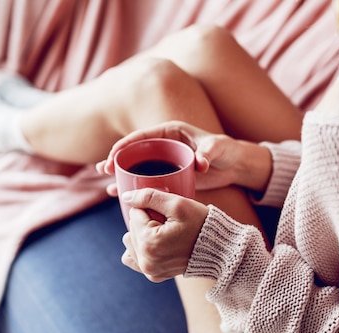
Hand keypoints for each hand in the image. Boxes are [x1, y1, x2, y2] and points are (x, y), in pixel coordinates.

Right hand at [95, 121, 246, 191]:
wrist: (234, 164)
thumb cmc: (226, 150)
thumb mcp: (217, 148)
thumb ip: (208, 153)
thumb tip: (200, 163)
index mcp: (169, 132)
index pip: (141, 137)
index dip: (124, 145)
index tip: (113, 156)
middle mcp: (163, 145)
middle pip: (134, 151)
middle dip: (116, 159)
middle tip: (103, 169)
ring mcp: (164, 161)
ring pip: (137, 166)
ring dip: (120, 173)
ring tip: (106, 182)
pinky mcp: (168, 175)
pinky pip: (146, 179)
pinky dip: (134, 185)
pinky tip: (121, 194)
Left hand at [120, 188, 208, 281]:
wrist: (219, 249)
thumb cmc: (200, 224)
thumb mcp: (177, 204)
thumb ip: (148, 196)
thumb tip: (125, 197)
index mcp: (149, 243)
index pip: (134, 213)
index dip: (152, 209)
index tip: (168, 215)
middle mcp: (146, 261)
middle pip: (131, 228)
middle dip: (147, 222)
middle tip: (170, 225)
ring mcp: (149, 271)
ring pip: (130, 241)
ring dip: (143, 234)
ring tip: (166, 235)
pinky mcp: (153, 275)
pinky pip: (133, 258)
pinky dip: (141, 248)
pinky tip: (156, 244)